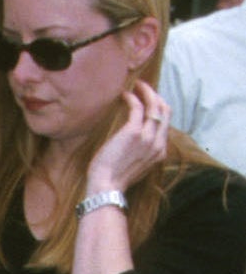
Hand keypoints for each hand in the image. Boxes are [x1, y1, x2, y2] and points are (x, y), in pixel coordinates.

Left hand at [86, 79, 170, 193]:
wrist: (106, 188)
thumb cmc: (114, 179)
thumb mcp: (136, 166)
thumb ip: (142, 152)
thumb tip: (136, 140)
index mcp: (160, 152)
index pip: (166, 123)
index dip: (158, 108)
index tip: (148, 101)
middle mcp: (158, 143)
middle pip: (165, 111)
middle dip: (156, 96)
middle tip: (144, 88)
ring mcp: (147, 137)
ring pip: (155, 106)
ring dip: (147, 92)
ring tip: (137, 85)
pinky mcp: (134, 132)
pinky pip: (138, 107)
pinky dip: (133, 98)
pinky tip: (124, 95)